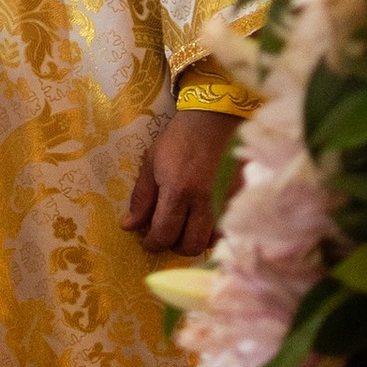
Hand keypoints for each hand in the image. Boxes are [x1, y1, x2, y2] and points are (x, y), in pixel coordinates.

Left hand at [124, 108, 238, 258]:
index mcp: (177, 191)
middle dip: (174, 246)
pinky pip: (225, 229)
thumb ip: (141, 198)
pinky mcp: (237, 198)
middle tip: (167, 234)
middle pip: (190, 246)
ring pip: (210, 242)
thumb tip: (128, 226)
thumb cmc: (178, 139)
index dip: (153, 243)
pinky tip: (202, 220)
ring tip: (185, 227)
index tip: (148, 241)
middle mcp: (203, 202)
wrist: (213, 120)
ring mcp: (224, 202)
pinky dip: (211, 232)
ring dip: (195, 240)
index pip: (164, 234)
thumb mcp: (151, 163)